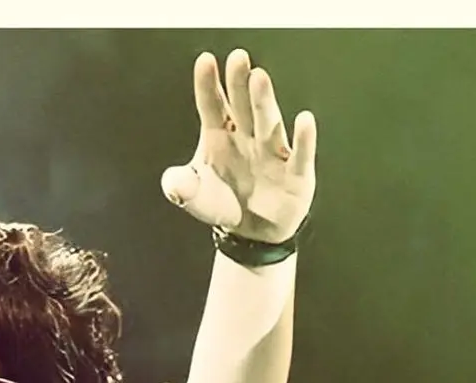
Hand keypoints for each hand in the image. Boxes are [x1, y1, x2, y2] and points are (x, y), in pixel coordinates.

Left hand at [161, 49, 316, 242]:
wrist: (251, 231)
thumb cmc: (224, 203)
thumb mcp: (195, 198)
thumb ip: (181, 187)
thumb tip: (172, 183)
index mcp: (220, 136)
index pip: (212, 106)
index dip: (208, 85)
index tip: (205, 62)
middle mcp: (247, 137)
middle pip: (242, 106)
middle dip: (239, 83)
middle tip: (237, 58)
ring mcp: (272, 152)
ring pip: (267, 122)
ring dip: (263, 101)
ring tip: (259, 79)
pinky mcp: (295, 172)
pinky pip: (299, 154)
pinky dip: (303, 139)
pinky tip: (304, 120)